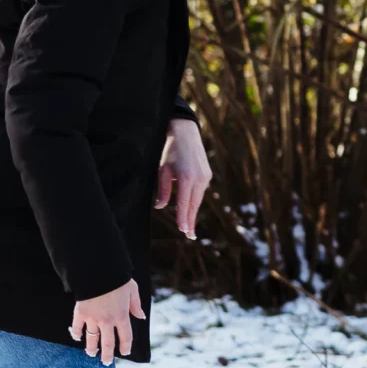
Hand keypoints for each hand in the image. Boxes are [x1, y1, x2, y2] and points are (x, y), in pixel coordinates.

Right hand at [72, 280, 143, 364]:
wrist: (98, 271)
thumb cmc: (117, 279)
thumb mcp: (132, 290)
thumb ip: (136, 305)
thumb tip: (140, 317)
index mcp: (122, 316)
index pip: (125, 337)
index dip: (125, 347)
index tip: (125, 352)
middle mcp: (107, 321)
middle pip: (108, 343)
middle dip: (107, 355)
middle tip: (106, 363)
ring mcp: (93, 319)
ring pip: (92, 338)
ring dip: (92, 348)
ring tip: (91, 354)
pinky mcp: (81, 313)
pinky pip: (77, 327)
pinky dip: (76, 333)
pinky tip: (77, 338)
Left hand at [153, 119, 210, 237]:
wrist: (185, 131)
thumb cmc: (170, 150)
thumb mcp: (162, 169)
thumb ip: (163, 190)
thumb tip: (160, 207)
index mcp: (186, 177)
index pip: (184, 203)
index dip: (183, 218)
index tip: (184, 231)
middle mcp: (199, 178)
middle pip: (194, 204)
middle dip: (190, 220)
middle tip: (189, 236)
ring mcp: (205, 176)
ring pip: (198, 199)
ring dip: (192, 211)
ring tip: (188, 225)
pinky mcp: (207, 174)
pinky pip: (200, 192)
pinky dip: (194, 201)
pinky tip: (190, 208)